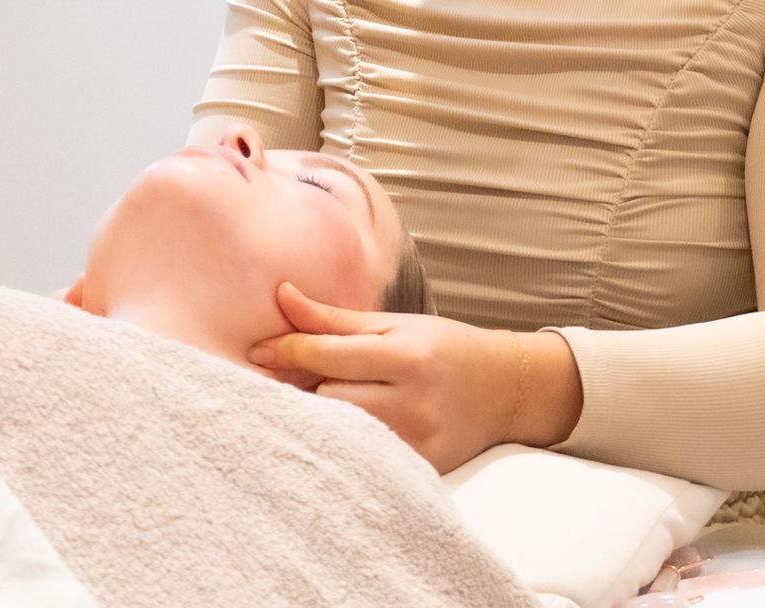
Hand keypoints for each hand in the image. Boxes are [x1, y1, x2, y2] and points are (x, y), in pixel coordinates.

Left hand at [250, 282, 530, 472]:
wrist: (508, 388)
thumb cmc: (445, 349)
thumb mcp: (397, 325)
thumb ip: (335, 319)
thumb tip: (282, 296)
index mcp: (405, 355)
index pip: (326, 355)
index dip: (285, 350)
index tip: (256, 351)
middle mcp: (411, 400)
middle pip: (326, 399)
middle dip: (306, 387)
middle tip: (297, 380)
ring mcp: (416, 440)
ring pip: (339, 432)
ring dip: (321, 418)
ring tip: (321, 404)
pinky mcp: (421, 468)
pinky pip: (363, 459)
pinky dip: (347, 445)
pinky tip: (342, 435)